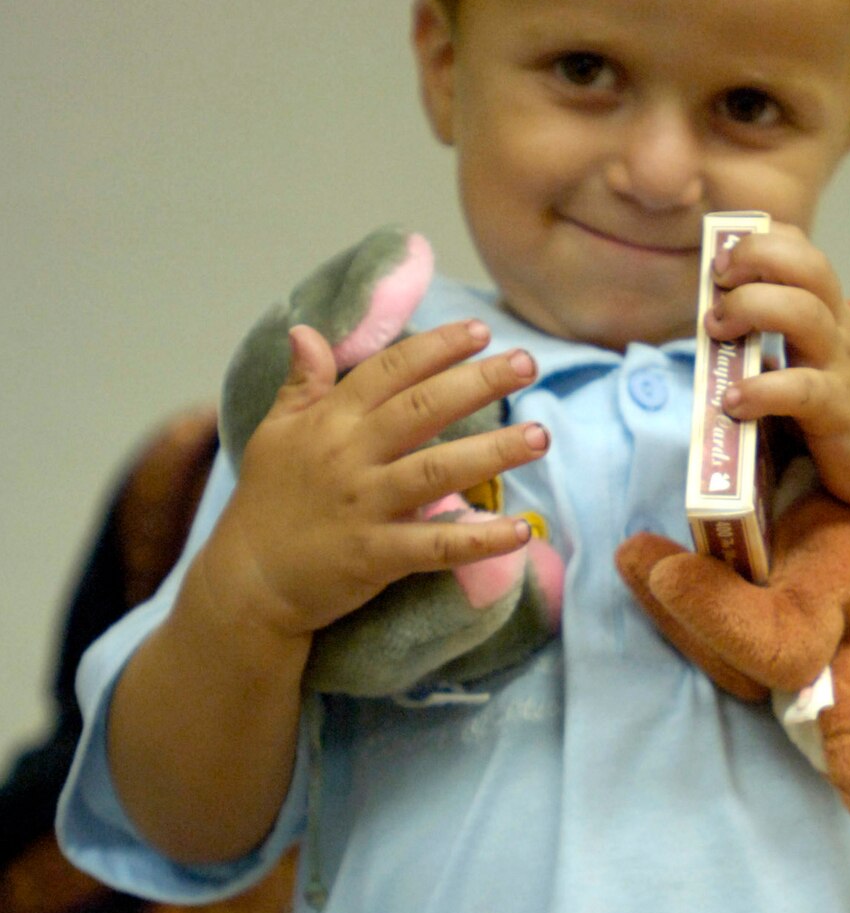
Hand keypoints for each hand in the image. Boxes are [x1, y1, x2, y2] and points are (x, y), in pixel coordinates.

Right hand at [205, 319, 550, 646]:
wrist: (246, 581)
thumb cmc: (267, 503)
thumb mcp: (275, 433)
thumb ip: (302, 385)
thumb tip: (306, 332)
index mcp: (329, 421)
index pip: (389, 370)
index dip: (436, 347)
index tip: (480, 332)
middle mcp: (348, 455)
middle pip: (422, 408)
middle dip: (478, 382)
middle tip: (527, 363)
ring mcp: (363, 505)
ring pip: (437, 469)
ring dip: (493, 451)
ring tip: (541, 435)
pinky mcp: (374, 556)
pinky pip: (435, 546)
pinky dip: (478, 539)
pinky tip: (519, 529)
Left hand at [707, 224, 849, 517]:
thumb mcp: (821, 361)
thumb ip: (781, 343)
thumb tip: (719, 336)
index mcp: (830, 314)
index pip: (802, 251)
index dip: (761, 242)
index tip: (722, 263)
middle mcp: (837, 328)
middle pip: (806, 265)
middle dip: (754, 258)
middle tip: (717, 286)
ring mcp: (840, 365)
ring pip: (803, 312)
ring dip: (750, 308)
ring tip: (717, 331)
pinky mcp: (838, 409)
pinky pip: (799, 389)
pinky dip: (759, 390)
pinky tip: (733, 402)